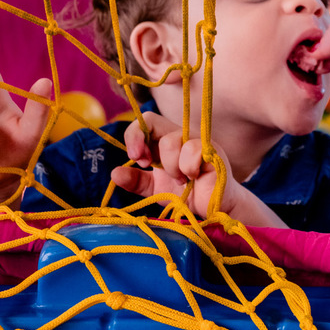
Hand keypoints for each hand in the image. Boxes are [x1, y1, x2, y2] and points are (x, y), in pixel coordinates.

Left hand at [113, 112, 245, 217]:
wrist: (214, 208)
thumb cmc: (189, 195)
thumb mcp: (156, 189)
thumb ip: (137, 181)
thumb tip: (114, 173)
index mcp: (167, 141)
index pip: (147, 121)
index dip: (135, 135)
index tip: (136, 159)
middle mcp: (182, 136)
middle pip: (154, 122)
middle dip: (145, 147)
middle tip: (148, 165)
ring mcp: (198, 142)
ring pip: (171, 141)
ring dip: (170, 166)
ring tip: (181, 179)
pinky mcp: (212, 150)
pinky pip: (192, 149)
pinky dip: (188, 168)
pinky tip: (195, 177)